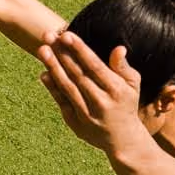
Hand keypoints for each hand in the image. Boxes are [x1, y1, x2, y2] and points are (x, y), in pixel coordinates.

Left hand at [37, 31, 143, 151]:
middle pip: (78, 75)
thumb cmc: (126, 104)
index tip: (67, 35)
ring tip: (42, 50)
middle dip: (62, 54)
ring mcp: (87, 114)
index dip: (80, 50)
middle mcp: (101, 103)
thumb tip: (118, 48)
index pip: (95, 67)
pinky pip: (62, 102)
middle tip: (48, 35)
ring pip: (67, 87)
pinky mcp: (76, 123)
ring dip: (53, 68)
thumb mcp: (132, 85)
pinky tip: (44, 73)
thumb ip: (123, 67)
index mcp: (116, 90)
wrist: (122, 139)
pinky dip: (52, 88)